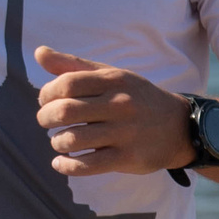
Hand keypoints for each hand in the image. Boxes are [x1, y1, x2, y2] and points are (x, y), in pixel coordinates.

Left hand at [33, 46, 192, 176]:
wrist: (179, 127)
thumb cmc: (136, 99)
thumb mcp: (112, 76)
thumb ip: (74, 66)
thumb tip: (39, 53)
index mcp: (114, 80)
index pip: (66, 83)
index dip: (46, 94)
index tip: (45, 101)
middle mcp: (120, 105)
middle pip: (65, 111)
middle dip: (45, 118)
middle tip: (46, 122)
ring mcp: (125, 133)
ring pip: (73, 139)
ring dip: (57, 142)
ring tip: (58, 141)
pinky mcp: (128, 158)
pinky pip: (88, 165)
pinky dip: (67, 166)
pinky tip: (61, 163)